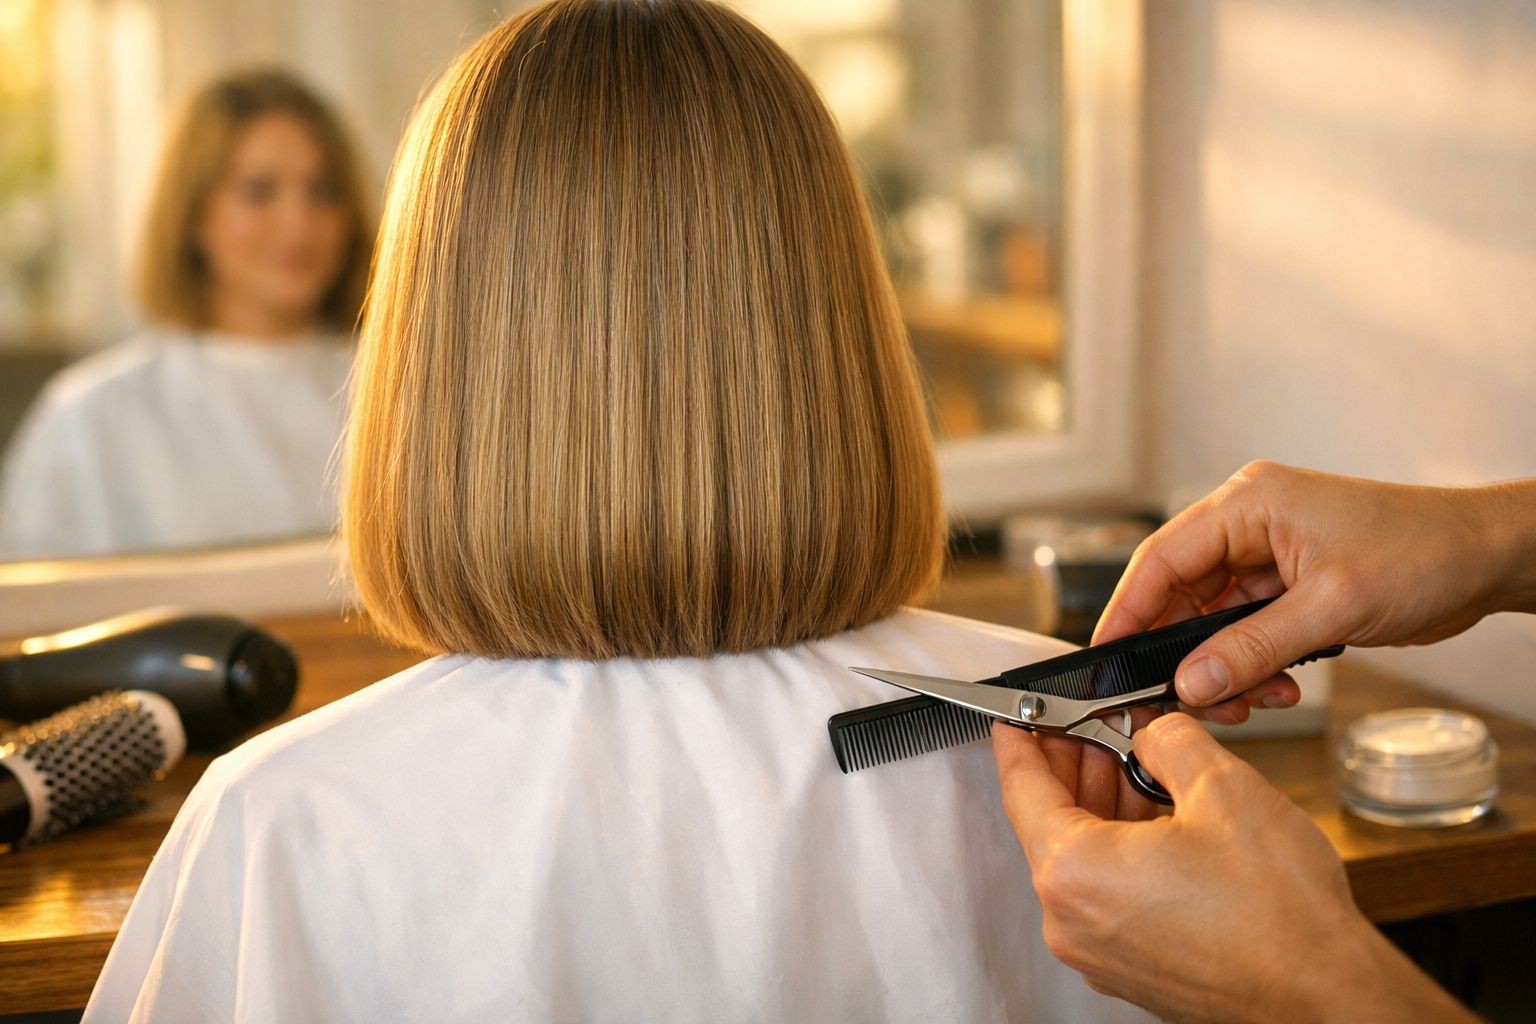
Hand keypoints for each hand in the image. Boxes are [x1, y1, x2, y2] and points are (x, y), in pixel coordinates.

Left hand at [992, 714, 1476, 1022]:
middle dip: (1077, 765)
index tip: (1020, 713)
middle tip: (1100, 723)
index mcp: (1074, 871)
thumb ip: (1169, 741)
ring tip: (1144, 763)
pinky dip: (1123, 851)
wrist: (1328, 998)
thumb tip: (1152, 731)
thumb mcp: (1223, 787)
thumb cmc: (1281, 915)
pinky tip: (1161, 819)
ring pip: (1083, 858)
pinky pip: (1107, 894)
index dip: (1021, 737)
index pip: (1022, 786)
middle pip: (1051, 821)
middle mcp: (1071, 920)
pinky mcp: (1130, 968)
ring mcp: (1098, 952)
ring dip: (1105, 805)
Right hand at [1096, 462, 1535, 721]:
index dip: (1128, 610)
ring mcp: (1268, 555)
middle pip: (1180, 592)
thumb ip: (1252, 647)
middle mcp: (1249, 523)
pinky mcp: (1288, 584)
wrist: (1488, 557)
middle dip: (1180, 651)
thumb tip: (1190, 682)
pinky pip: (1244, 629)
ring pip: (1211, 618)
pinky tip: (1273, 686)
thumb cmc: (1424, 552)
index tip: (1106, 657)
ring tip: (1245, 700)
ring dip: (1220, 665)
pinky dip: (1249, 663)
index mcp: (1248, 503)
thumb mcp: (1331, 607)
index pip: (1162, 558)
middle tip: (1180, 700)